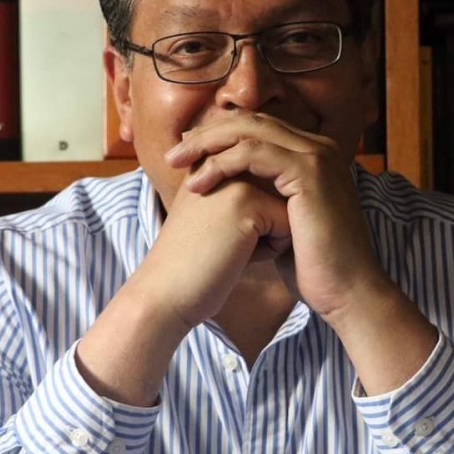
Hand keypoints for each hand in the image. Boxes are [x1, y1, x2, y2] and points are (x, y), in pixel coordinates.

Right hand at [130, 170, 291, 331]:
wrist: (164, 293)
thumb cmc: (193, 265)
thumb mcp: (216, 218)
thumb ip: (243, 195)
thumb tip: (288, 193)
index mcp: (211, 160)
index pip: (267, 187)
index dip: (253, 221)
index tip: (213, 235)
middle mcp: (221, 160)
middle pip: (280, 195)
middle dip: (264, 226)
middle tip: (221, 242)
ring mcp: (233, 176)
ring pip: (288, 209)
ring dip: (268, 237)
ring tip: (227, 246)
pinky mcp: (246, 200)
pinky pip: (288, 226)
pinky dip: (269, 250)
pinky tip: (234, 255)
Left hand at [163, 112, 388, 321]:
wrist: (346, 292)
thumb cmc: (313, 267)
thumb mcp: (279, 225)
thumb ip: (262, 201)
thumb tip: (230, 196)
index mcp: (312, 157)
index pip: (258, 130)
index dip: (218, 137)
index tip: (185, 154)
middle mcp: (318, 148)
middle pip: (251, 122)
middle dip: (207, 134)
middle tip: (174, 153)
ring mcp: (317, 157)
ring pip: (250, 131)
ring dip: (208, 143)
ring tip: (177, 162)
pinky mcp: (310, 172)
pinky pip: (255, 153)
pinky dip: (223, 163)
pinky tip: (200, 183)